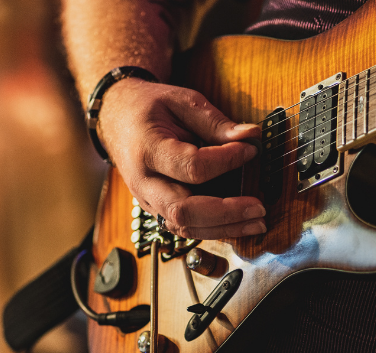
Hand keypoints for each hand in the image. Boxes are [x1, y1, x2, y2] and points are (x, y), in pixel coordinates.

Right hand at [99, 78, 266, 239]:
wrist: (117, 117)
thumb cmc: (148, 107)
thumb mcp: (182, 101)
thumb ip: (215, 121)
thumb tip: (250, 136)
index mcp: (147, 149)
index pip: (191, 166)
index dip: (226, 161)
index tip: (249, 150)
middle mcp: (143, 182)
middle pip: (183, 210)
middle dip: (225, 213)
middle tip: (258, 208)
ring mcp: (147, 200)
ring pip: (184, 227)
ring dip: (224, 229)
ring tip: (256, 222)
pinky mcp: (156, 209)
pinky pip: (185, 227)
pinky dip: (213, 229)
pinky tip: (238, 223)